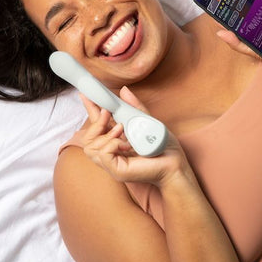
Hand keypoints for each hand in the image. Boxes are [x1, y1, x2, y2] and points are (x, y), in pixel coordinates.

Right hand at [78, 87, 192, 186]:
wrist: (176, 163)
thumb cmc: (164, 147)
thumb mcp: (147, 121)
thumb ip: (134, 107)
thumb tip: (124, 90)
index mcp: (117, 141)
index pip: (97, 126)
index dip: (90, 110)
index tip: (85, 94)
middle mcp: (112, 153)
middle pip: (88, 139)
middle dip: (94, 123)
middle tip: (107, 113)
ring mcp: (113, 164)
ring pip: (91, 147)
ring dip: (105, 134)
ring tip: (121, 130)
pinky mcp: (118, 171)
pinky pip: (103, 154)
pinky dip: (112, 144)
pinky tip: (125, 143)